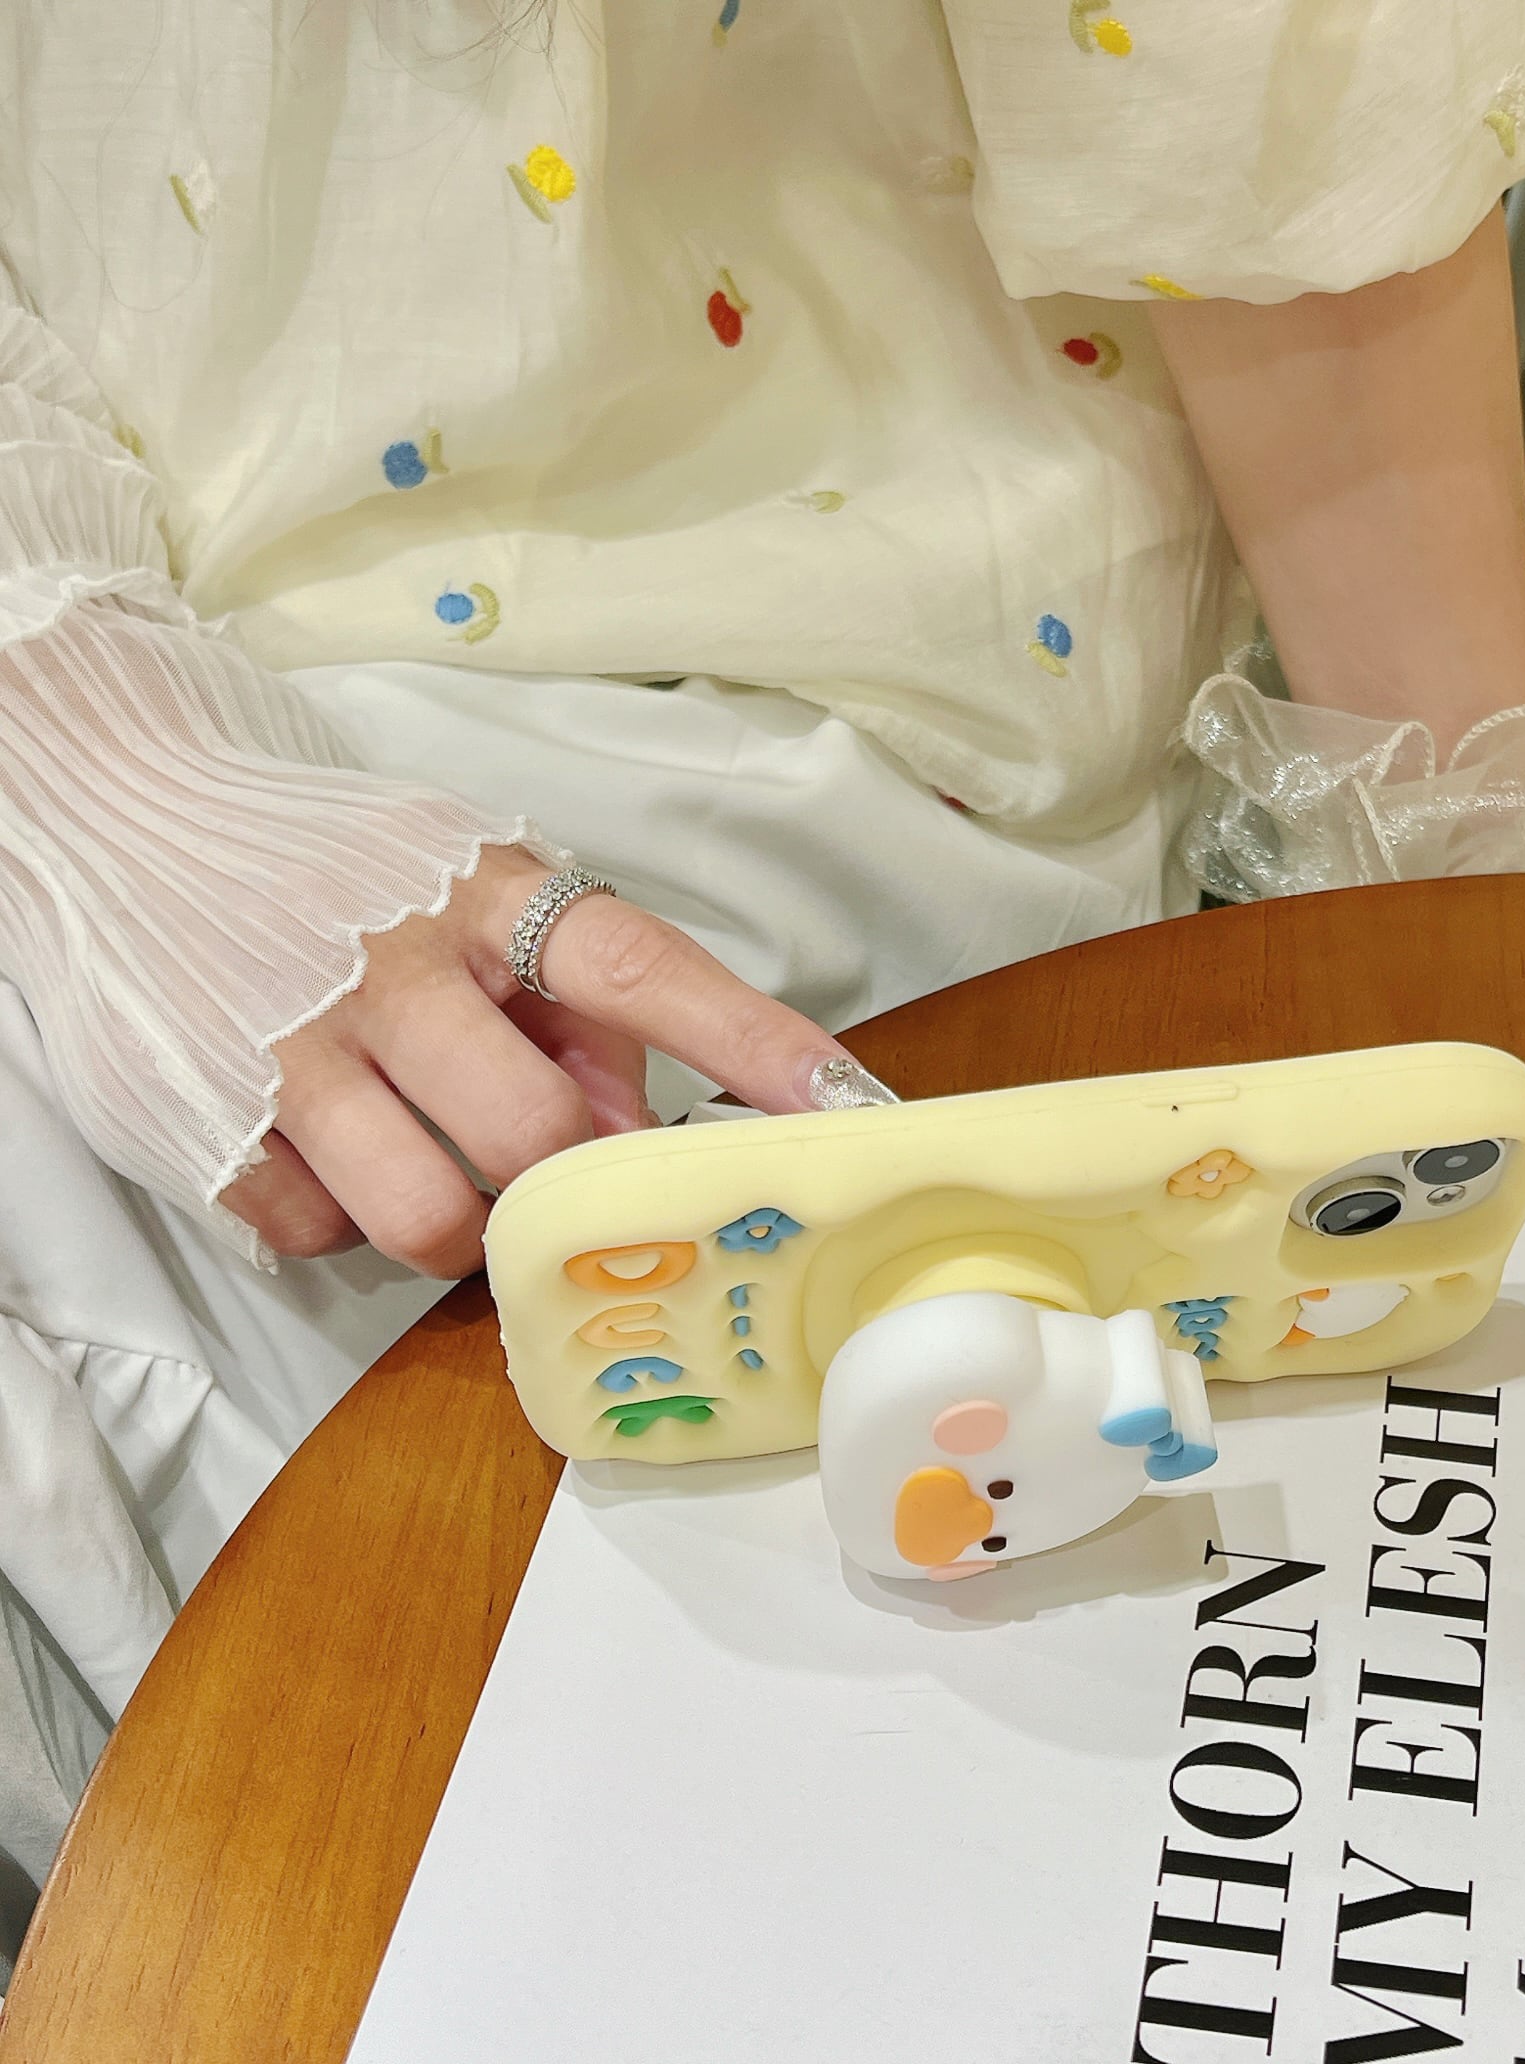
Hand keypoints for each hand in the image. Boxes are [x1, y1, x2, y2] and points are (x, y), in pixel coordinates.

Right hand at [221, 848, 859, 1275]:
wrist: (112, 806)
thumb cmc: (334, 865)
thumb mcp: (469, 886)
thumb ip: (570, 999)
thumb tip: (641, 1124)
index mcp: (479, 894)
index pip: (639, 967)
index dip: (750, 1041)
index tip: (848, 1104)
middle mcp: (389, 965)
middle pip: (540, 1138)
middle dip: (568, 1175)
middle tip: (554, 1162)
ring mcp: (287, 1048)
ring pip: (430, 1219)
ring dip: (459, 1222)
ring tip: (436, 1159)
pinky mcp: (197, 1120)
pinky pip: (313, 1232)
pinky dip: (337, 1216)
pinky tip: (324, 1146)